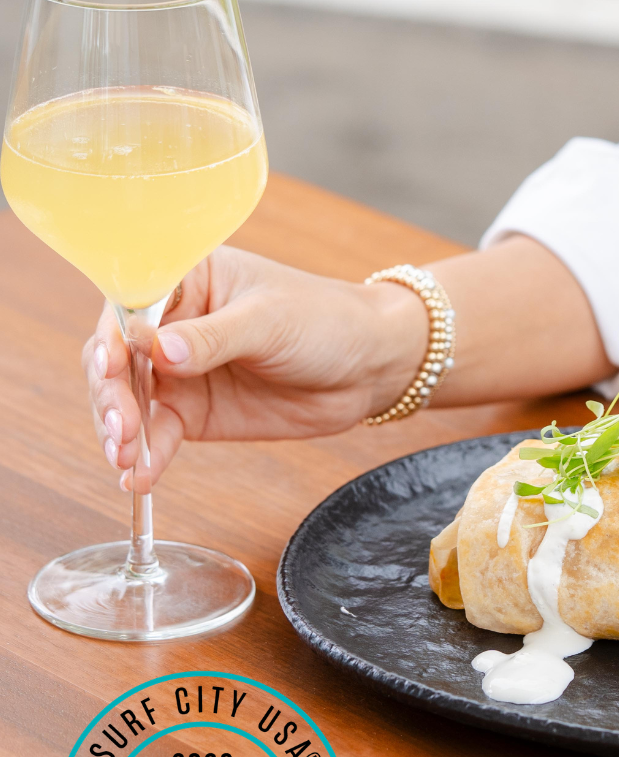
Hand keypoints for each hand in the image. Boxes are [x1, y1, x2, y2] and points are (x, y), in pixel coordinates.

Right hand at [84, 246, 421, 487]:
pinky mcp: (195, 413)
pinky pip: (159, 435)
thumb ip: (213, 337)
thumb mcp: (269, 321)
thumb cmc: (325, 321)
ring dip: (120, 429)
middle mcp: (172, 325)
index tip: (111, 365)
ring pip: (129, 399)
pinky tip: (139, 477)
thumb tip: (158, 351)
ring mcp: (179, 372)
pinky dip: (147, 456)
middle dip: (111, 393)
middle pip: (117, 357)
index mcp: (186, 279)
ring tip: (124, 457)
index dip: (113, 337)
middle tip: (121, 426)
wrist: (369, 366)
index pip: (129, 306)